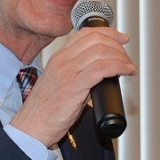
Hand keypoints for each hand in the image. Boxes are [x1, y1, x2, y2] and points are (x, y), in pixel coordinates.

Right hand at [11, 26, 136, 146]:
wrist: (32, 127)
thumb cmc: (46, 113)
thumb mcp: (61, 86)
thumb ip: (79, 77)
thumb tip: (100, 77)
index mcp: (59, 58)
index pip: (86, 34)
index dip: (108, 33)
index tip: (122, 39)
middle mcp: (62, 60)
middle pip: (96, 38)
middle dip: (117, 45)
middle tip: (126, 57)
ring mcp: (67, 71)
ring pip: (101, 50)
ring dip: (120, 57)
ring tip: (128, 67)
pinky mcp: (74, 85)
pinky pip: (102, 67)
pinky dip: (118, 66)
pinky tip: (125, 71)